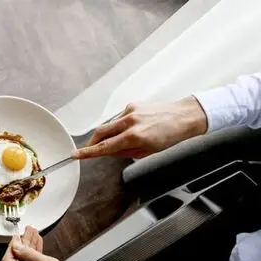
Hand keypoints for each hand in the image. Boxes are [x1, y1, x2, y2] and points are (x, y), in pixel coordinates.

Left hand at [1, 227, 109, 260]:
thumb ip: (31, 255)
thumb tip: (17, 247)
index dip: (12, 246)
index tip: (17, 236)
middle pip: (16, 260)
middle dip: (22, 244)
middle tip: (28, 231)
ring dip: (29, 248)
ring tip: (34, 234)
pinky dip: (34, 257)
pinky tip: (38, 246)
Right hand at [73, 96, 207, 159]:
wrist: (184, 117)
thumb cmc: (170, 136)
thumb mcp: (146, 152)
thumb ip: (124, 152)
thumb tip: (108, 152)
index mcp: (135, 137)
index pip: (105, 147)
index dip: (88, 152)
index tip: (77, 155)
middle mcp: (130, 122)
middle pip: (101, 132)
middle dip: (93, 142)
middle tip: (91, 149)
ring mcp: (130, 111)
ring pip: (109, 125)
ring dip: (110, 134)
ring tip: (123, 139)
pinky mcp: (132, 105)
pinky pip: (119, 118)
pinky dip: (120, 125)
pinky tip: (132, 127)